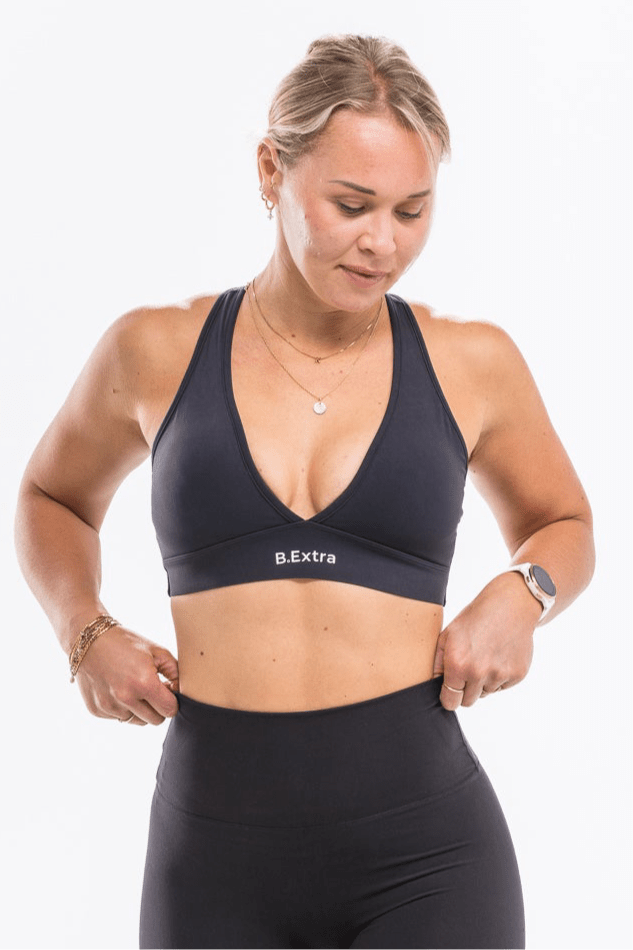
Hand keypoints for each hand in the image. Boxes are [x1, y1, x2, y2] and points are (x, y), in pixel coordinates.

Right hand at [74, 624, 179, 724]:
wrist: (89, 640)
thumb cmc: (126, 643)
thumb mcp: (157, 651)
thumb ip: (175, 673)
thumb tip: (181, 692)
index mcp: (143, 683)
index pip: (170, 710)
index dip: (172, 700)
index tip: (167, 688)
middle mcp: (125, 698)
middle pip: (156, 720)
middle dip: (158, 706)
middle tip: (151, 688)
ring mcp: (109, 706)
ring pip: (138, 721)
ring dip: (140, 709)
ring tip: (133, 686)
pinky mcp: (96, 710)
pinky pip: (120, 717)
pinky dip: (122, 707)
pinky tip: (117, 687)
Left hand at [433, 572, 540, 709]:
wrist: (510, 606)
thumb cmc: (476, 618)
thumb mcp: (448, 635)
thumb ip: (437, 663)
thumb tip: (433, 685)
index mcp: (457, 664)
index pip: (450, 701)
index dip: (449, 697)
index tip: (450, 692)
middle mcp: (478, 673)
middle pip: (468, 701)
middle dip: (465, 690)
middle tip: (469, 668)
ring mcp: (499, 675)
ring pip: (485, 693)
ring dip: (483, 682)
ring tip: (485, 656)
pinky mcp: (517, 675)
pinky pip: (502, 686)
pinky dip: (499, 676)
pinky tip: (498, 655)